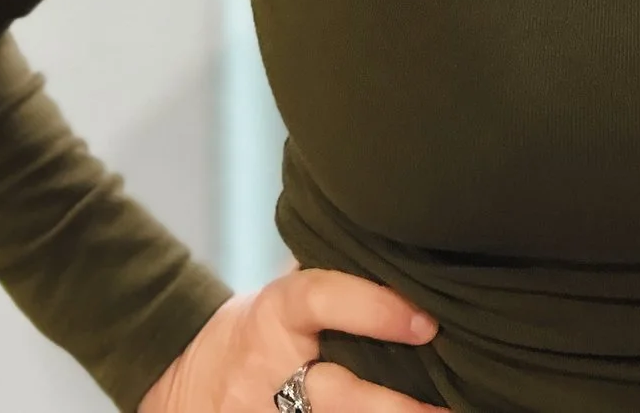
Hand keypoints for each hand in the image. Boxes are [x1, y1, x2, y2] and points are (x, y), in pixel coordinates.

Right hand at [137, 267, 440, 412]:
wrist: (184, 391)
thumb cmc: (250, 335)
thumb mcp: (277, 298)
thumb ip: (326, 276)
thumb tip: (394, 243)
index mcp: (273, 319)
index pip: (320, 300)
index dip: (373, 308)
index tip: (426, 321)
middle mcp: (272, 375)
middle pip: (341, 396)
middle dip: (398, 408)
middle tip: (455, 409)